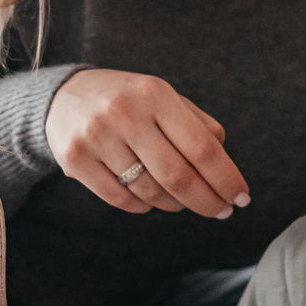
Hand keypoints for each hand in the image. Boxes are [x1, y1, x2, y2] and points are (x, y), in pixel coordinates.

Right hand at [46, 69, 250, 218]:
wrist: (63, 96)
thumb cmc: (128, 101)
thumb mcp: (162, 98)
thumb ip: (197, 125)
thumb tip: (226, 167)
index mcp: (154, 94)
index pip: (202, 146)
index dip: (226, 177)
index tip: (242, 197)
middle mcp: (124, 113)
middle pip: (177, 176)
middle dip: (207, 201)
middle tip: (222, 212)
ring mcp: (96, 137)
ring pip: (150, 192)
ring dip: (175, 204)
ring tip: (182, 200)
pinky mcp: (75, 160)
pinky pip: (122, 200)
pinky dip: (144, 206)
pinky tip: (150, 199)